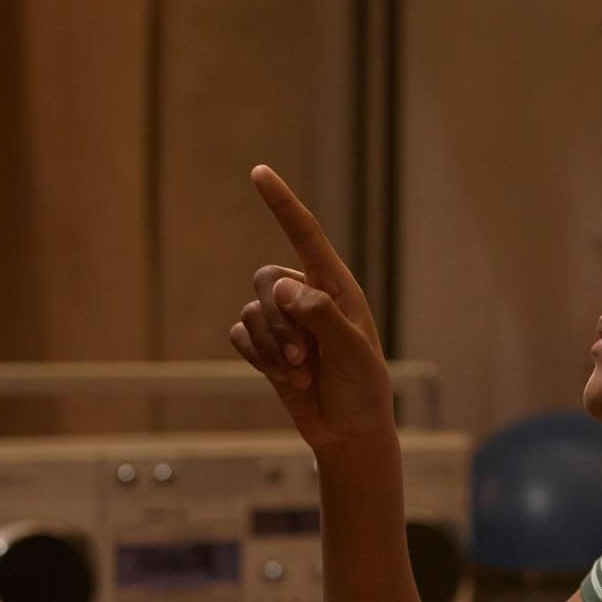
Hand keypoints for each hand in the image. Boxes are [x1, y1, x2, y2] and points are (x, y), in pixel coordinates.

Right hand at [229, 165, 394, 450]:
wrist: (348, 430)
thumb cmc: (361, 388)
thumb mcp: (351, 351)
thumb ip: (321, 315)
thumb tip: (284, 288)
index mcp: (336, 286)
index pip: (305, 235)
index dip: (281, 203)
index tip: (258, 171)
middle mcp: (306, 295)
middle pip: (265, 279)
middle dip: (277, 322)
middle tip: (302, 358)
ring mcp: (284, 320)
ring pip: (251, 312)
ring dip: (271, 348)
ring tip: (301, 374)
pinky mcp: (265, 345)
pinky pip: (240, 335)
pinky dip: (257, 358)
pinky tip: (283, 377)